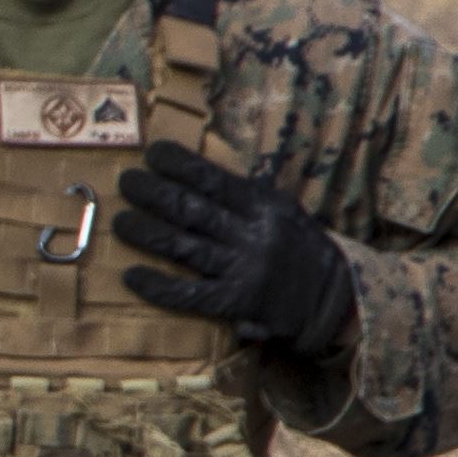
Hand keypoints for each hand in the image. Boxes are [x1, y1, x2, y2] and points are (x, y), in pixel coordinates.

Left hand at [116, 139, 357, 360]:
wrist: (338, 300)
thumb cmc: (302, 249)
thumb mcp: (286, 212)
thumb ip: (249, 195)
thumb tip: (203, 173)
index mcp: (265, 207)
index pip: (214, 180)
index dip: (179, 164)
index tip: (152, 153)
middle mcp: (253, 236)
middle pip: (191, 209)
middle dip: (152, 193)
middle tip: (125, 182)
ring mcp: (243, 270)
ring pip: (182, 247)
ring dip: (145, 233)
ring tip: (119, 222)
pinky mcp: (235, 303)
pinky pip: (187, 293)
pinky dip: (156, 285)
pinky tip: (131, 275)